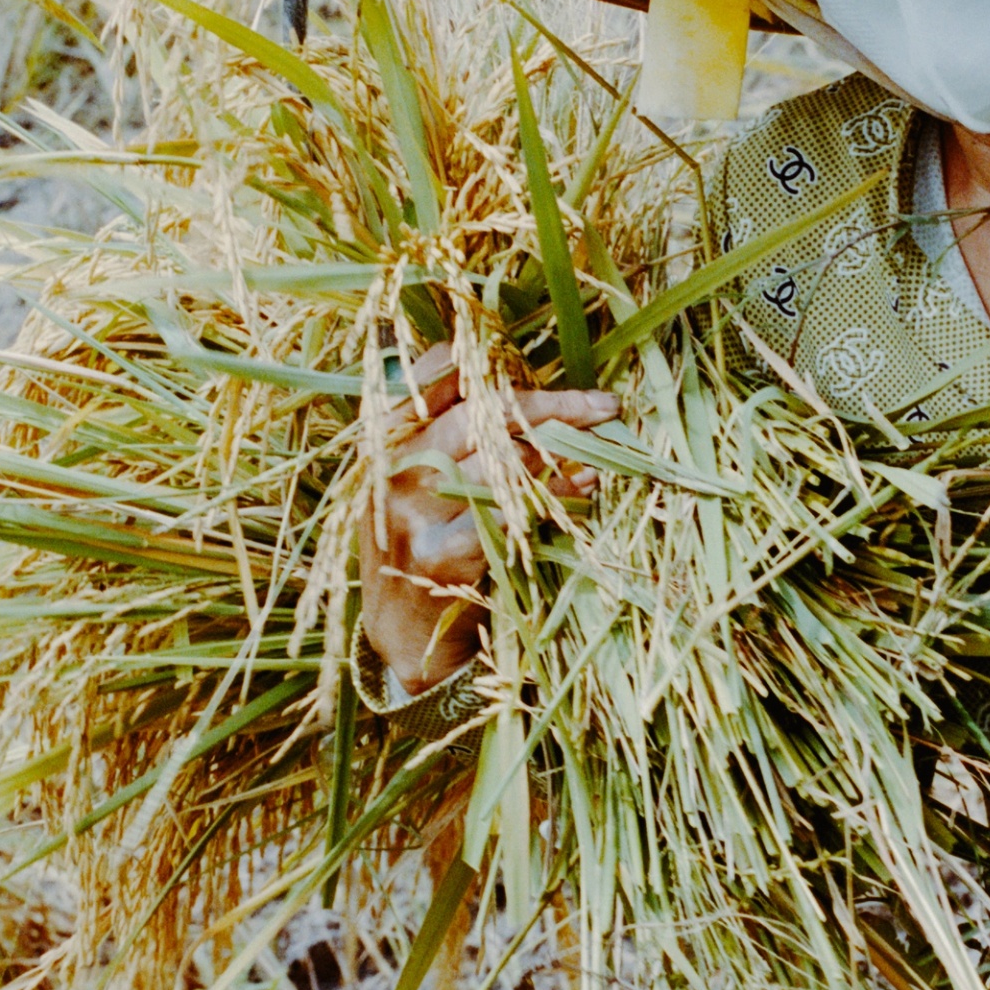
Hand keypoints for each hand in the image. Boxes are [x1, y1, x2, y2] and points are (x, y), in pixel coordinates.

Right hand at [358, 344, 619, 694]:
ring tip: (603, 444)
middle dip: (551, 405)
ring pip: (501, 460)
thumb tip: (515, 381)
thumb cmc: (421, 542)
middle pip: (481, 415)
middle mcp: (394, 469)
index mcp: (384, 439)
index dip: (487, 362)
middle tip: (605, 405)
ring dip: (562, 449)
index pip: (433, 377)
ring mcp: (415, 513)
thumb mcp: (413, 480)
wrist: (401, 632)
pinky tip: (585, 487)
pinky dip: (555, 494)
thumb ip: (446, 431)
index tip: (534, 357)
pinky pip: (510, 511)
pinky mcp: (441, 554)